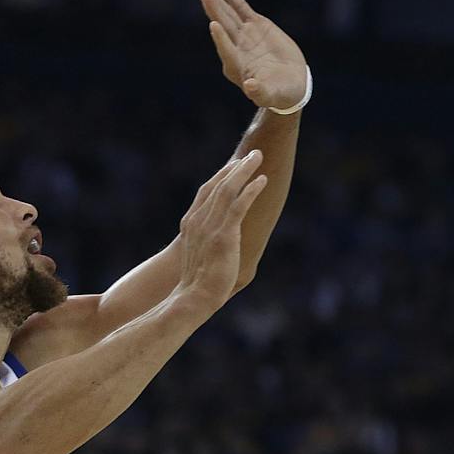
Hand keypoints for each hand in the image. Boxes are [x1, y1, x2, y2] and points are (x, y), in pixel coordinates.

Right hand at [174, 151, 267, 308]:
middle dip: (234, 168)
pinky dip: (250, 190)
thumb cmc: (199, 285)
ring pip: (228, 190)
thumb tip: (218, 246)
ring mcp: (210, 227)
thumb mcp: (200, 258)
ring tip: (258, 158)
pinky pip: (238, 206)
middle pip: (217, 185)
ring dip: (243, 171)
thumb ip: (207, 244)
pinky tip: (262, 180)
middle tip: (250, 156)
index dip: (220, 176)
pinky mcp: (224, 235)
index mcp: (192, 224)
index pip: (206, 192)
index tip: (233, 166)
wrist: (194, 298)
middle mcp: (199, 221)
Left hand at [198, 0, 307, 109]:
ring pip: (227, 13)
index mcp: (237, 66)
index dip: (221, 39)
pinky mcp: (255, 25)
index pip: (227, 50)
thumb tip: (250, 87)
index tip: (213, 25)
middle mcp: (236, 48)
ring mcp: (244, 35)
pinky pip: (240, 6)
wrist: (289, 84)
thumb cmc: (279, 93)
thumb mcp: (271, 95)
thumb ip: (260, 92)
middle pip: (222, 25)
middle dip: (212, 9)